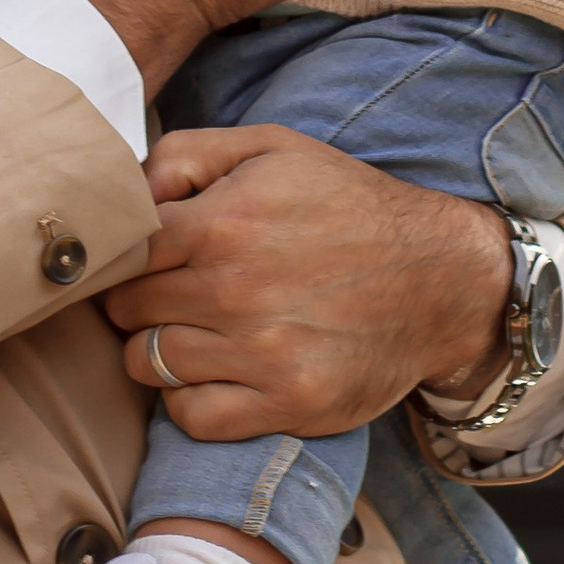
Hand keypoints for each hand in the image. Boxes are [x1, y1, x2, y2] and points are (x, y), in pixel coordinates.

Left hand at [105, 127, 511, 441]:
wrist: (441, 278)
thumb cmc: (348, 205)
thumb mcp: (271, 146)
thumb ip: (185, 153)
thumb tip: (124, 192)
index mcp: (224, 222)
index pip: (123, 252)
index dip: (122, 255)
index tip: (140, 260)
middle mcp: (235, 290)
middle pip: (128, 309)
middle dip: (137, 301)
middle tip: (168, 294)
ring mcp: (260, 353)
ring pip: (148, 364)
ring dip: (159, 350)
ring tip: (194, 331)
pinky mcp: (286, 403)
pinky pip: (190, 417)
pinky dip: (188, 400)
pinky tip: (215, 373)